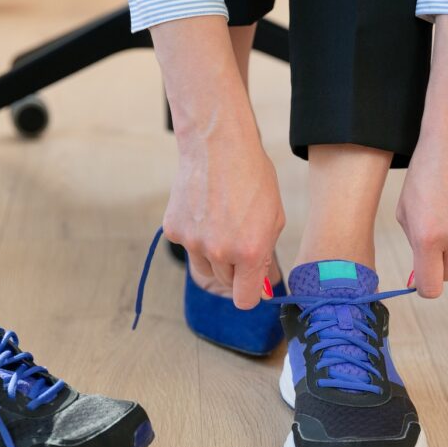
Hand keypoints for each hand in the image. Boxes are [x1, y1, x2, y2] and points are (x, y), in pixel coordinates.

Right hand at [152, 17, 285, 308]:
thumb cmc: (253, 178)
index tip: (252, 283)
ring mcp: (192, 243)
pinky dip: (196, 238)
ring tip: (223, 228)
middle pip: (224, 284)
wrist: (219, 146)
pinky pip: (188, 247)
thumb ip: (266, 257)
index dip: (250, 293)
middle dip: (234, 272)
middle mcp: (218, 252)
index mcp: (249, 253)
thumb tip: (262, 285)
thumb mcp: (274, 219)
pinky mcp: (173, 231)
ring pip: (203, 269)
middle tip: (240, 246)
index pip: (245, 300)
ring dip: (214, 259)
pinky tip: (206, 214)